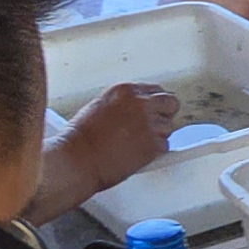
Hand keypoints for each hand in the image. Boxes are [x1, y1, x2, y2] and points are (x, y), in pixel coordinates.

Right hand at [59, 81, 179, 190]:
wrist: (77, 159)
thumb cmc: (80, 138)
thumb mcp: (100, 107)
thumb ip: (124, 105)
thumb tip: (136, 110)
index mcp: (126, 91)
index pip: (157, 90)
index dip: (156, 103)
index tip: (154, 111)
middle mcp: (141, 103)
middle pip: (171, 103)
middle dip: (165, 115)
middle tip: (155, 126)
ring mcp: (149, 123)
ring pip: (168, 128)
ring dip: (157, 136)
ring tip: (136, 144)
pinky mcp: (153, 144)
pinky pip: (164, 147)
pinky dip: (154, 153)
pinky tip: (137, 154)